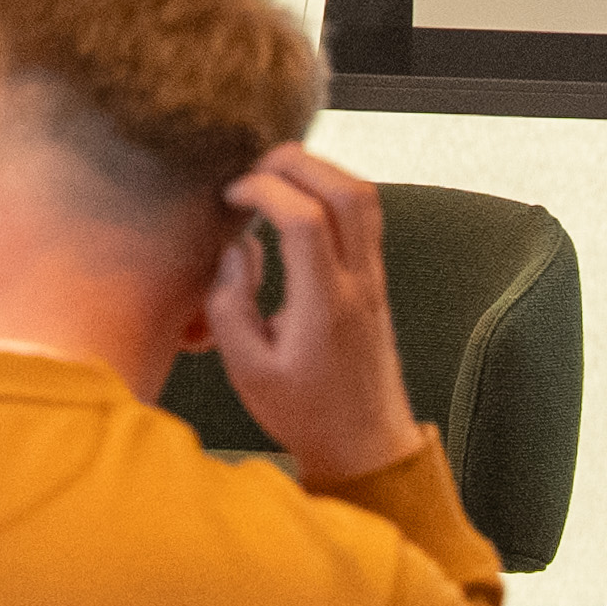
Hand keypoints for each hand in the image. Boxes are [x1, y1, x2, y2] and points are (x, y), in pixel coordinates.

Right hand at [208, 145, 424, 483]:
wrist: (364, 443)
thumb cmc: (305, 413)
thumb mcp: (247, 371)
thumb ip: (230, 305)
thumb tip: (236, 248)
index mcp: (324, 306)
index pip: (305, 220)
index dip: (264, 190)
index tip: (231, 196)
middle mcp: (357, 283)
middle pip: (347, 191)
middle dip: (297, 162)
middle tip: (254, 170)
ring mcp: (373, 278)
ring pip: (365, 196)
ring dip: (321, 170)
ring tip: (275, 176)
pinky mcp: (375, 280)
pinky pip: (366, 215)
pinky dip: (332, 190)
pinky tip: (299, 201)